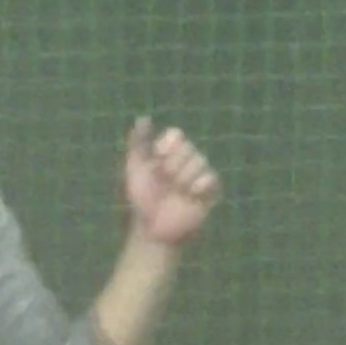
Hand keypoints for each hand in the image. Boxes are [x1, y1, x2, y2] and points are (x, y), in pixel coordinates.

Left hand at [124, 116, 220, 245]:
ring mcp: (198, 175)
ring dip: (184, 177)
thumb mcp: (134, 168)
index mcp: (168, 153)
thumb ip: (138, 142)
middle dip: (172, 165)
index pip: (176, 134)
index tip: (156, 157)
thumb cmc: (141, 199)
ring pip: (200, 160)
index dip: (167, 144)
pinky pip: (211, 177)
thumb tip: (143, 117)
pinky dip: (199, 185)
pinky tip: (189, 196)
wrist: (151, 227)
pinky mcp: (209, 191)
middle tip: (163, 180)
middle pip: (189, 147)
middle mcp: (184, 161)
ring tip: (175, 191)